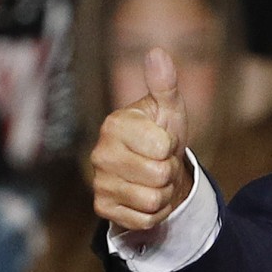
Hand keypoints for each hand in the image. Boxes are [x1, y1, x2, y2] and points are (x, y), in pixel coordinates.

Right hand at [91, 47, 192, 231]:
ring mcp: (100, 182)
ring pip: (153, 200)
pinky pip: (144, 219)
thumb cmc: (162, 134)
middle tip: (160, 163)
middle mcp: (101, 153)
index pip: (162, 147)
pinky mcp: (104, 208)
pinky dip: (154, 213)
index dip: (171, 147)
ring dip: (164, 193)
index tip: (163, 141)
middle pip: (159, 175)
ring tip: (155, 179)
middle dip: (169, 172)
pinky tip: (146, 196)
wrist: (156, 170)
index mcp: (115, 125)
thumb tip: (157, 52)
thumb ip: (164, 83)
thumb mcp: (169, 109)